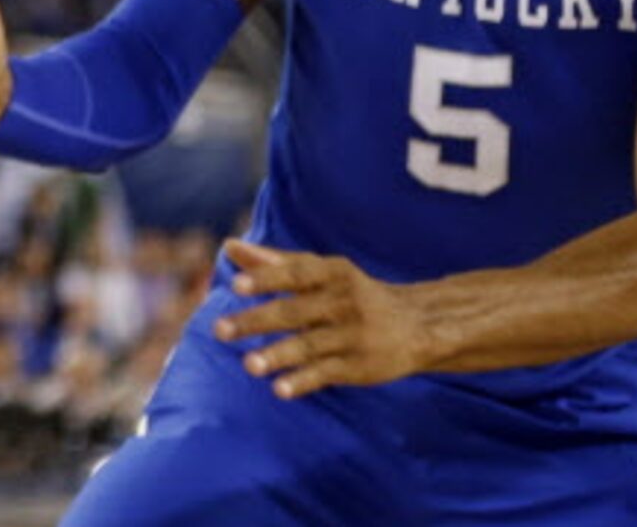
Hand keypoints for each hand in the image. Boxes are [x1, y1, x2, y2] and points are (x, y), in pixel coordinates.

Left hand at [210, 239, 429, 396]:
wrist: (417, 325)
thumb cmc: (351, 294)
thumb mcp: (323, 272)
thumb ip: (275, 262)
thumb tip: (229, 247)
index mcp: (332, 273)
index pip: (296, 273)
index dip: (266, 278)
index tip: (235, 285)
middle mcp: (343, 302)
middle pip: (295, 312)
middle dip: (256, 321)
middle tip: (219, 330)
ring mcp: (352, 335)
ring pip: (309, 345)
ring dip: (277, 355)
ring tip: (248, 365)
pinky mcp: (358, 366)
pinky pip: (326, 373)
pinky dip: (303, 381)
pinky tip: (279, 389)